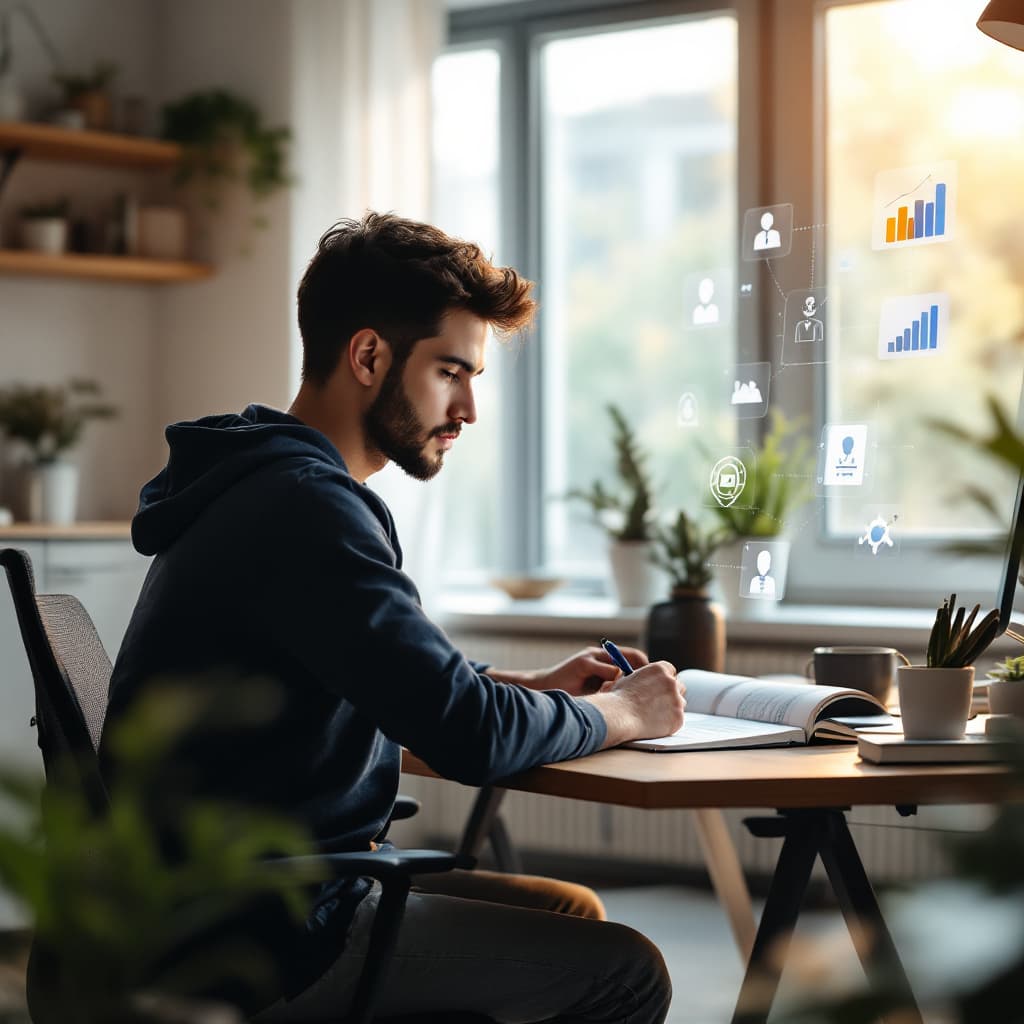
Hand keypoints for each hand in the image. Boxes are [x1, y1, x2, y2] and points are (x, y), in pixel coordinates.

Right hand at [529, 645, 650, 695]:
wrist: (544, 688)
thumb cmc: (572, 693)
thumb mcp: (598, 689)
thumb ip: (614, 686)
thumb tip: (640, 695)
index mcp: (605, 659)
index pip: (635, 657)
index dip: (646, 671)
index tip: (653, 688)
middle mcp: (601, 654)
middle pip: (634, 657)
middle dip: (642, 675)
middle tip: (645, 692)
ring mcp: (592, 656)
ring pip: (621, 666)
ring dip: (624, 683)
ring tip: (622, 698)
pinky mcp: (583, 662)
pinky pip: (609, 670)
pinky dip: (612, 684)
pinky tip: (607, 696)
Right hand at [583, 661, 685, 747]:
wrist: (619, 716)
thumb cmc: (617, 698)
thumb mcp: (626, 679)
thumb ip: (638, 678)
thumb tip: (637, 681)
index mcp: (659, 669)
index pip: (670, 670)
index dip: (664, 679)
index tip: (659, 686)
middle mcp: (671, 682)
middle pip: (679, 685)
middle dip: (671, 692)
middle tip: (660, 701)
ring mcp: (677, 700)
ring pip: (680, 703)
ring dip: (671, 707)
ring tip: (655, 714)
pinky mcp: (678, 718)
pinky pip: (677, 719)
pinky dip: (669, 722)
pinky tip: (655, 724)